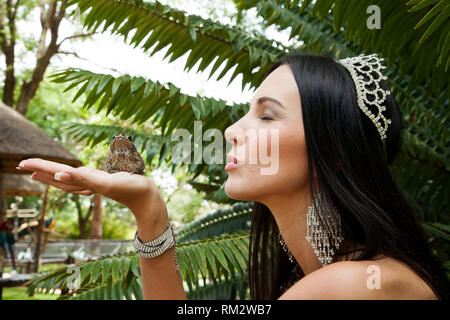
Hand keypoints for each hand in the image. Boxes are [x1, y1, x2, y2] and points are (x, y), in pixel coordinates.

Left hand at [17, 158, 163, 222]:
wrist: (149, 201)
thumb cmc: (132, 191)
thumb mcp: (107, 183)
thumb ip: (84, 179)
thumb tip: (59, 175)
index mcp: (86, 182)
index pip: (59, 173)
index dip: (41, 167)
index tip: (23, 163)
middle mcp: (88, 184)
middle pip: (59, 177)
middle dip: (41, 170)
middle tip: (22, 164)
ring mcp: (97, 185)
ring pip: (69, 180)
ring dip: (53, 174)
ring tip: (39, 172)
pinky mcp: (106, 183)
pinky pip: (83, 180)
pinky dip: (72, 178)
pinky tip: (71, 177)